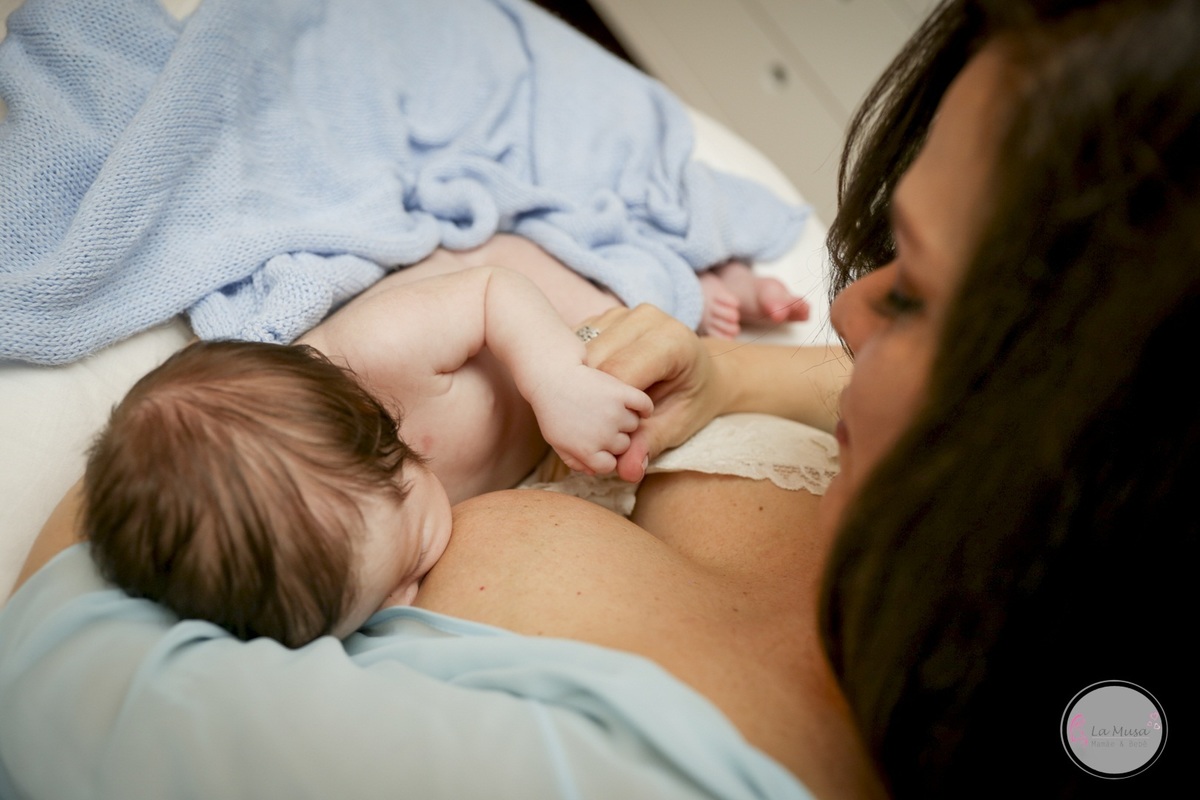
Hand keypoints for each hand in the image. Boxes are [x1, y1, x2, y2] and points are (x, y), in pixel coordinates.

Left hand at [530, 364, 652, 475]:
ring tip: (609, 406)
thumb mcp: (556, 441)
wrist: (552, 376)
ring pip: (634, 425)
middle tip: (600, 419)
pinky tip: (633, 404)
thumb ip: (576, 461)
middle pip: (623, 445)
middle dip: (614, 435)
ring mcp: (615, 414)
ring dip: (626, 417)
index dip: (603, 454)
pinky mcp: (623, 393)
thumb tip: (594, 472)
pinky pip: (645, 406)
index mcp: (587, 452)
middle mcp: (604, 436)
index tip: (597, 442)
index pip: (609, 465)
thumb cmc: (552, 410)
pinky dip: (644, 406)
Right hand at [581, 305, 727, 481]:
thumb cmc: (693, 398)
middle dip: (595, 398)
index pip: (620, 374)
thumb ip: (651, 443)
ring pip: (583, 354)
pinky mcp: (606, 317)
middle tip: (607, 423)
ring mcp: (623, 313)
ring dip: (586, 385)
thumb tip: (626, 471)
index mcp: (671, 340)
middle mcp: (645, 317)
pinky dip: (583, 372)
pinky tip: (598, 387)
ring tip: (605, 405)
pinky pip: (581, 348)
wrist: (701, 370)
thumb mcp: (678, 424)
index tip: (615, 431)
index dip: (610, 408)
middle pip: (597, 362)